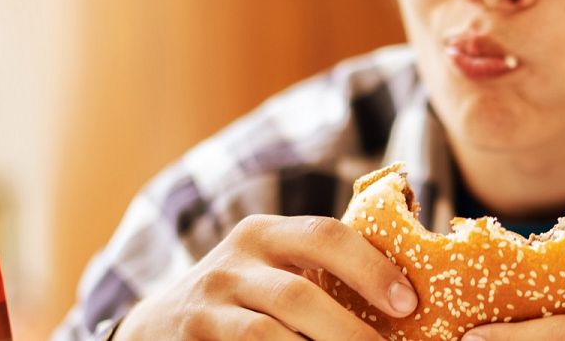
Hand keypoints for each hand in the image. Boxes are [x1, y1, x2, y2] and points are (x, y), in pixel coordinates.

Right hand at [113, 215, 418, 339]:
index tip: (408, 302)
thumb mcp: (270, 267)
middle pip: (299, 296)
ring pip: (268, 337)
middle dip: (350, 332)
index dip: (371, 269)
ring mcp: (207, 306)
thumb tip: (405, 298)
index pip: (325, 236)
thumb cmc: (242, 295)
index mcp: (265, 234)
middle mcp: (232, 263)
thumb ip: (320, 270)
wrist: (156, 325)